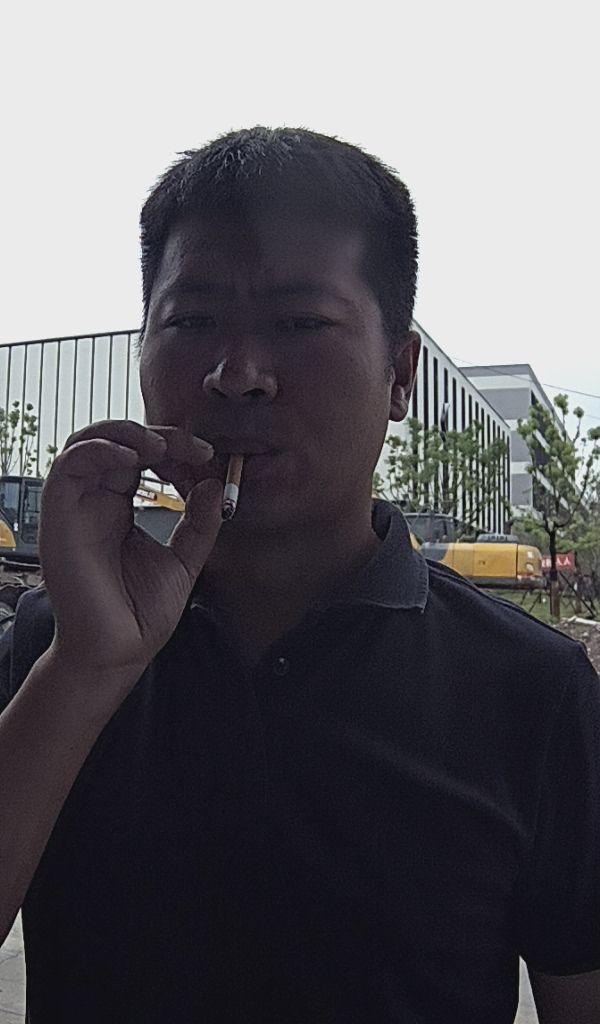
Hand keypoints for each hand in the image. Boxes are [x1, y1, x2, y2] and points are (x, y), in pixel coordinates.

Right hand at [39, 420, 222, 679]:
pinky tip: (133, 456)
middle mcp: (94, 502)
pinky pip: (68, 467)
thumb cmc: (142, 613)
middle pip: (116, 442)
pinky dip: (99, 449)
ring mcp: (76, 508)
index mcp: (119, 508)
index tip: (208, 456)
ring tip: (162, 446)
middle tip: (194, 448)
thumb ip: (199, 523)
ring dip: (125, 433)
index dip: (174, 448)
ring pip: (86, 442)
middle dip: (158, 435)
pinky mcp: (59, 517)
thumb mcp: (185, 560)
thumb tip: (213, 484)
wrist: (120, 652)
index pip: (141, 458)